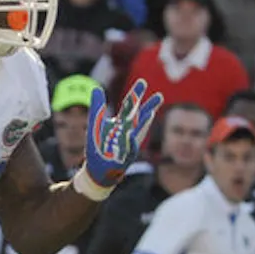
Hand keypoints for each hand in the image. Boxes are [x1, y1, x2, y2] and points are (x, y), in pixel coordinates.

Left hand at [78, 79, 163, 196]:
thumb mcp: (95, 125)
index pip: (130, 106)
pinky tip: (131, 136)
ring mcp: (128, 145)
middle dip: (147, 107)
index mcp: (121, 123)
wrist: (97, 171)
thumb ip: (96, 108)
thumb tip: (96, 88)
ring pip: (138, 133)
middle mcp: (128, 132)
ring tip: (151, 113)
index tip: (143, 82)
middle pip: (139, 117)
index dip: (136, 95)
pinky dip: (131, 143)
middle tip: (159, 95)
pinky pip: (129, 149)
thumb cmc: (98, 147)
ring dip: (144, 124)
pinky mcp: (125, 158)